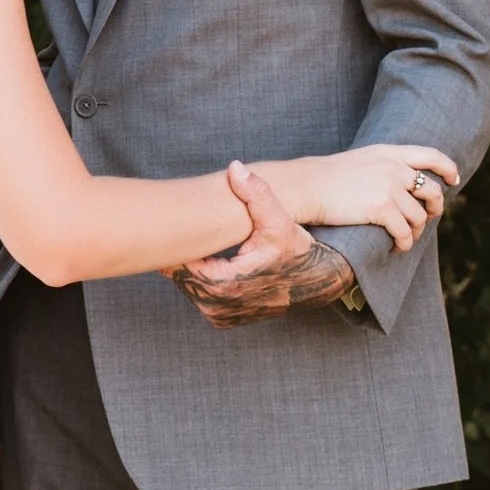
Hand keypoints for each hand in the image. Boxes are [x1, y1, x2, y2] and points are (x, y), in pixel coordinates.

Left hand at [173, 161, 357, 329]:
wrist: (314, 281)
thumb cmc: (294, 249)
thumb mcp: (279, 220)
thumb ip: (257, 193)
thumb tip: (236, 168)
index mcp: (228, 284)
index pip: (182, 267)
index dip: (178, 247)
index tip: (174, 227)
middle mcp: (221, 306)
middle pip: (181, 277)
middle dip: (182, 255)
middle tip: (175, 232)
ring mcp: (221, 316)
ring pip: (188, 288)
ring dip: (189, 268)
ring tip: (189, 245)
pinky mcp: (223, 320)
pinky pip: (198, 298)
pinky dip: (198, 282)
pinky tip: (203, 263)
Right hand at [305, 142, 459, 252]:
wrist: (304, 186)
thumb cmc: (324, 178)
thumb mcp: (359, 161)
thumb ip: (382, 167)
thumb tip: (398, 186)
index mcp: (388, 152)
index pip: (430, 156)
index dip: (447, 168)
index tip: (453, 179)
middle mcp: (393, 167)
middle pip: (431, 190)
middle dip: (435, 208)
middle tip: (428, 218)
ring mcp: (388, 187)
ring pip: (418, 216)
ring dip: (415, 232)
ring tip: (405, 239)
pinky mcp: (381, 207)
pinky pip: (404, 231)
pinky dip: (404, 243)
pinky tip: (397, 248)